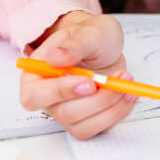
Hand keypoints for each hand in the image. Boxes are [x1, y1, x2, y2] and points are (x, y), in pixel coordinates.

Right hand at [19, 11, 136, 139]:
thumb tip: (55, 57)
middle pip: (63, 113)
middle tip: (114, 79)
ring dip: (110, 105)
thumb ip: (73, 45)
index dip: (59, 93)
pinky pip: (100, 127)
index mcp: (36, 75)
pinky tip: (126, 93)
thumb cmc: (90, 37)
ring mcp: (67, 111)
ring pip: (84, 125)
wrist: (105, 45)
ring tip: (124, 79)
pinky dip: (118, 111)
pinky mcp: (86, 121)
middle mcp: (48, 98)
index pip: (33, 95)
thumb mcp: (86, 32)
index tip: (88, 81)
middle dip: (96, 100)